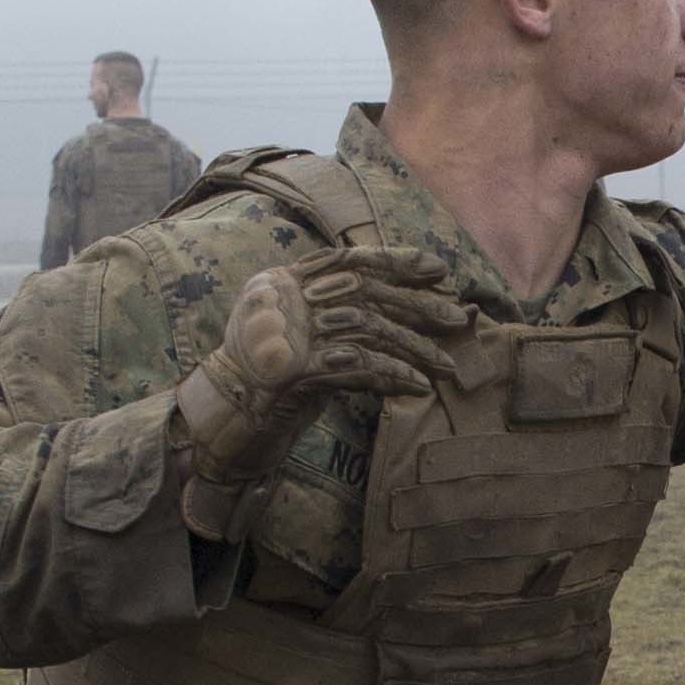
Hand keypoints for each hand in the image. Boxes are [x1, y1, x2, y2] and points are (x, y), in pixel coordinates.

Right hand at [172, 247, 475, 513]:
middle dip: (416, 303)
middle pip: (364, 290)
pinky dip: (391, 374)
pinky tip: (417, 386)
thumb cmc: (270, 386)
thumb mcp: (307, 343)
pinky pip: (356, 366)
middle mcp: (284, 297)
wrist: (226, 424)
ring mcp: (288, 331)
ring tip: (447, 365)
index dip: (394, 261)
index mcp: (285, 282)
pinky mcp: (295, 369)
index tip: (436, 268)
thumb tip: (402, 315)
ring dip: (413, 346)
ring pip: (366, 326)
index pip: (348, 260)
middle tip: (458, 319)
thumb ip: (340, 322)